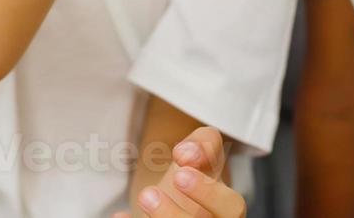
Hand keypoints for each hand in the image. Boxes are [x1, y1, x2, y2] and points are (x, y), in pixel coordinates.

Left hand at [113, 126, 245, 217]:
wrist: (175, 198)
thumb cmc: (193, 175)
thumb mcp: (204, 153)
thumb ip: (204, 143)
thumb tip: (185, 154)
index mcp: (227, 209)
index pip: (232, 207)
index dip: (208, 192)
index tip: (180, 170)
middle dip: (176, 215)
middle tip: (148, 193)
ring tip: (143, 196)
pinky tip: (121, 215)